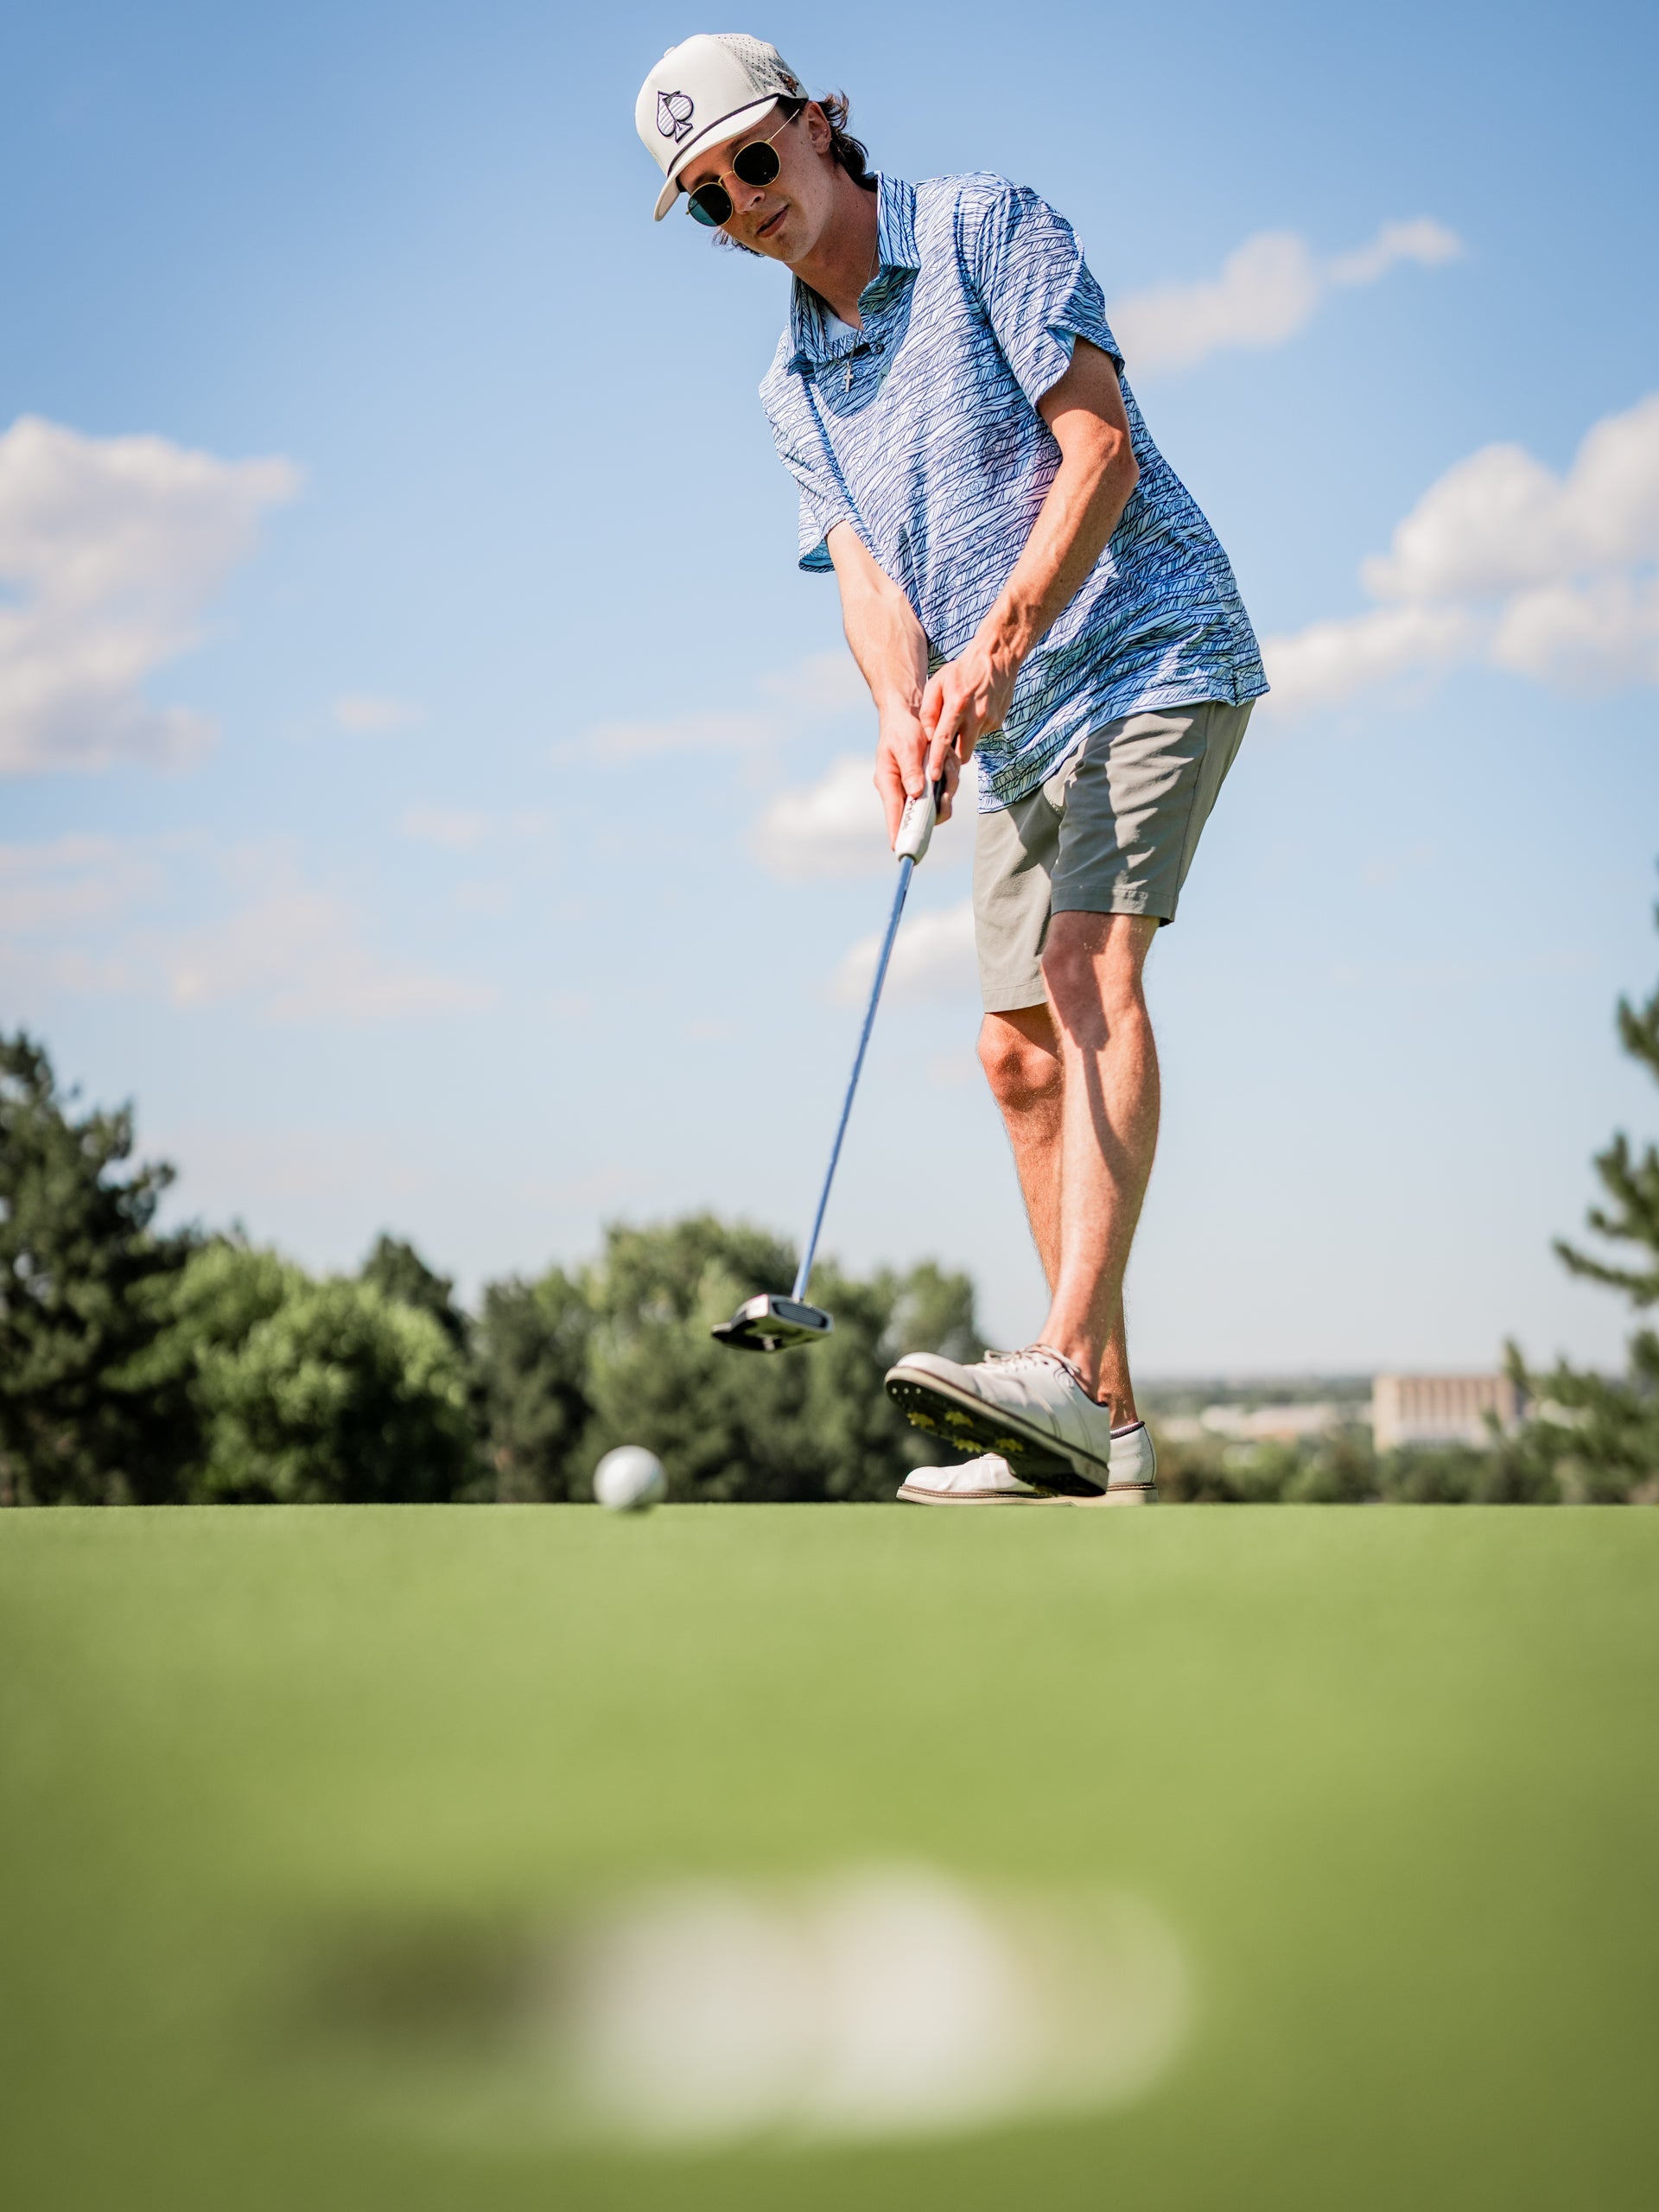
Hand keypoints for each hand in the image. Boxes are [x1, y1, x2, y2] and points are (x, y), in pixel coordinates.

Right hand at [874, 705, 959, 844]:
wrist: (911, 713)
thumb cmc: (902, 728)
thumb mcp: (905, 745)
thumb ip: (910, 769)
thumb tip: (915, 793)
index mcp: (889, 783)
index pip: (893, 813)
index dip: (897, 832)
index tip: (899, 850)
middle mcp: (903, 791)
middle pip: (921, 816)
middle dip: (937, 805)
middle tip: (946, 794)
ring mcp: (918, 788)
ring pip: (939, 803)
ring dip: (948, 784)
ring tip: (946, 759)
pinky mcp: (931, 783)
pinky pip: (947, 789)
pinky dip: (952, 776)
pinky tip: (949, 757)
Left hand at [920, 634, 1018, 783]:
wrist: (996, 658)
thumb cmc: (962, 670)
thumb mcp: (937, 683)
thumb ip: (929, 711)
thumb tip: (928, 736)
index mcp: (958, 705)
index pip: (945, 739)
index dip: (939, 760)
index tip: (933, 776)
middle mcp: (976, 716)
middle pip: (963, 754)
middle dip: (952, 758)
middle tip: (944, 750)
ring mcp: (990, 720)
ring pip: (972, 746)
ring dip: (962, 742)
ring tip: (959, 723)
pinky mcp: (997, 722)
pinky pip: (981, 735)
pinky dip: (973, 731)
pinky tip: (972, 714)